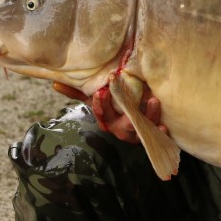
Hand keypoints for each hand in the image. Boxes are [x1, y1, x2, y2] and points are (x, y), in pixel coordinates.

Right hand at [52, 81, 166, 143]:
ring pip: (139, 128)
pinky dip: (160, 132)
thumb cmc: (116, 106)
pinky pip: (155, 136)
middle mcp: (119, 128)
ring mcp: (135, 133)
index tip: (103, 90)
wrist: (139, 123)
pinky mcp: (151, 135)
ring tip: (153, 101)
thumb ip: (79, 92)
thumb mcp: (98, 99)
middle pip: (119, 122)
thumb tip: (55, 84)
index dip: (101, 103)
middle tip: (128, 95)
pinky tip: (165, 127)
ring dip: (147, 115)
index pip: (101, 113)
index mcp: (107, 119)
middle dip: (123, 108)